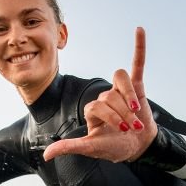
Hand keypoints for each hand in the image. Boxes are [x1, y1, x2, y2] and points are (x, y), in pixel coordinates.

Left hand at [43, 27, 156, 162]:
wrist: (138, 146)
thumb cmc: (114, 147)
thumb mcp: (91, 148)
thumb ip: (69, 147)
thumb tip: (46, 154)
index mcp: (92, 110)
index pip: (96, 105)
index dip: (110, 117)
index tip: (121, 131)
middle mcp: (104, 98)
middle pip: (110, 96)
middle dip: (123, 114)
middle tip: (131, 128)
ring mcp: (120, 91)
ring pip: (120, 82)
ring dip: (129, 98)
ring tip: (136, 112)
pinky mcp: (137, 86)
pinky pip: (136, 63)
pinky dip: (139, 47)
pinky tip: (139, 31)